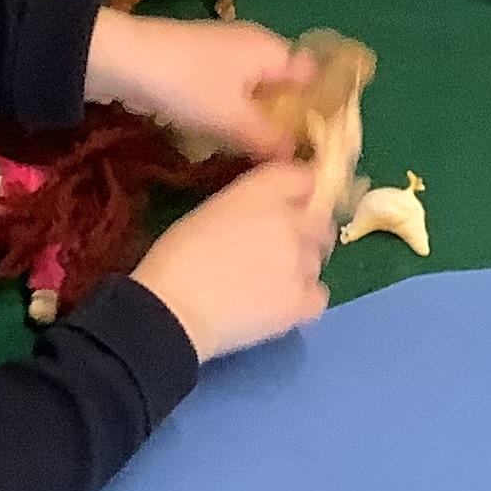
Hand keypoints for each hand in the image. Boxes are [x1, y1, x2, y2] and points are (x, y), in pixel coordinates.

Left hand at [85, 13, 311, 158]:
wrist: (120, 59)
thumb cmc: (186, 84)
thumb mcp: (232, 118)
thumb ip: (269, 139)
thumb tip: (300, 159)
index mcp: (271, 50)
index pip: (312, 77)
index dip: (319, 110)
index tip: (316, 146)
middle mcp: (253, 46)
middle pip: (283, 86)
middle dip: (284, 121)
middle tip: (282, 159)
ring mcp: (223, 54)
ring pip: (252, 92)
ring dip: (253, 121)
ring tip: (252, 156)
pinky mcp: (197, 65)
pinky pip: (227, 92)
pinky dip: (228, 114)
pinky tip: (218, 139)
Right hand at [127, 160, 334, 361]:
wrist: (169, 312)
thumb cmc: (175, 258)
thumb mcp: (210, 210)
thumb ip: (250, 203)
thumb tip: (269, 211)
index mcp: (262, 192)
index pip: (305, 177)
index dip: (301, 192)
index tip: (292, 204)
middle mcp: (290, 221)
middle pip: (321, 217)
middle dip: (307, 228)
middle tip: (279, 246)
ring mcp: (300, 263)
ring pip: (318, 257)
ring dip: (301, 264)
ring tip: (270, 280)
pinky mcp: (301, 302)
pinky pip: (320, 294)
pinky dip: (306, 298)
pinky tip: (281, 302)